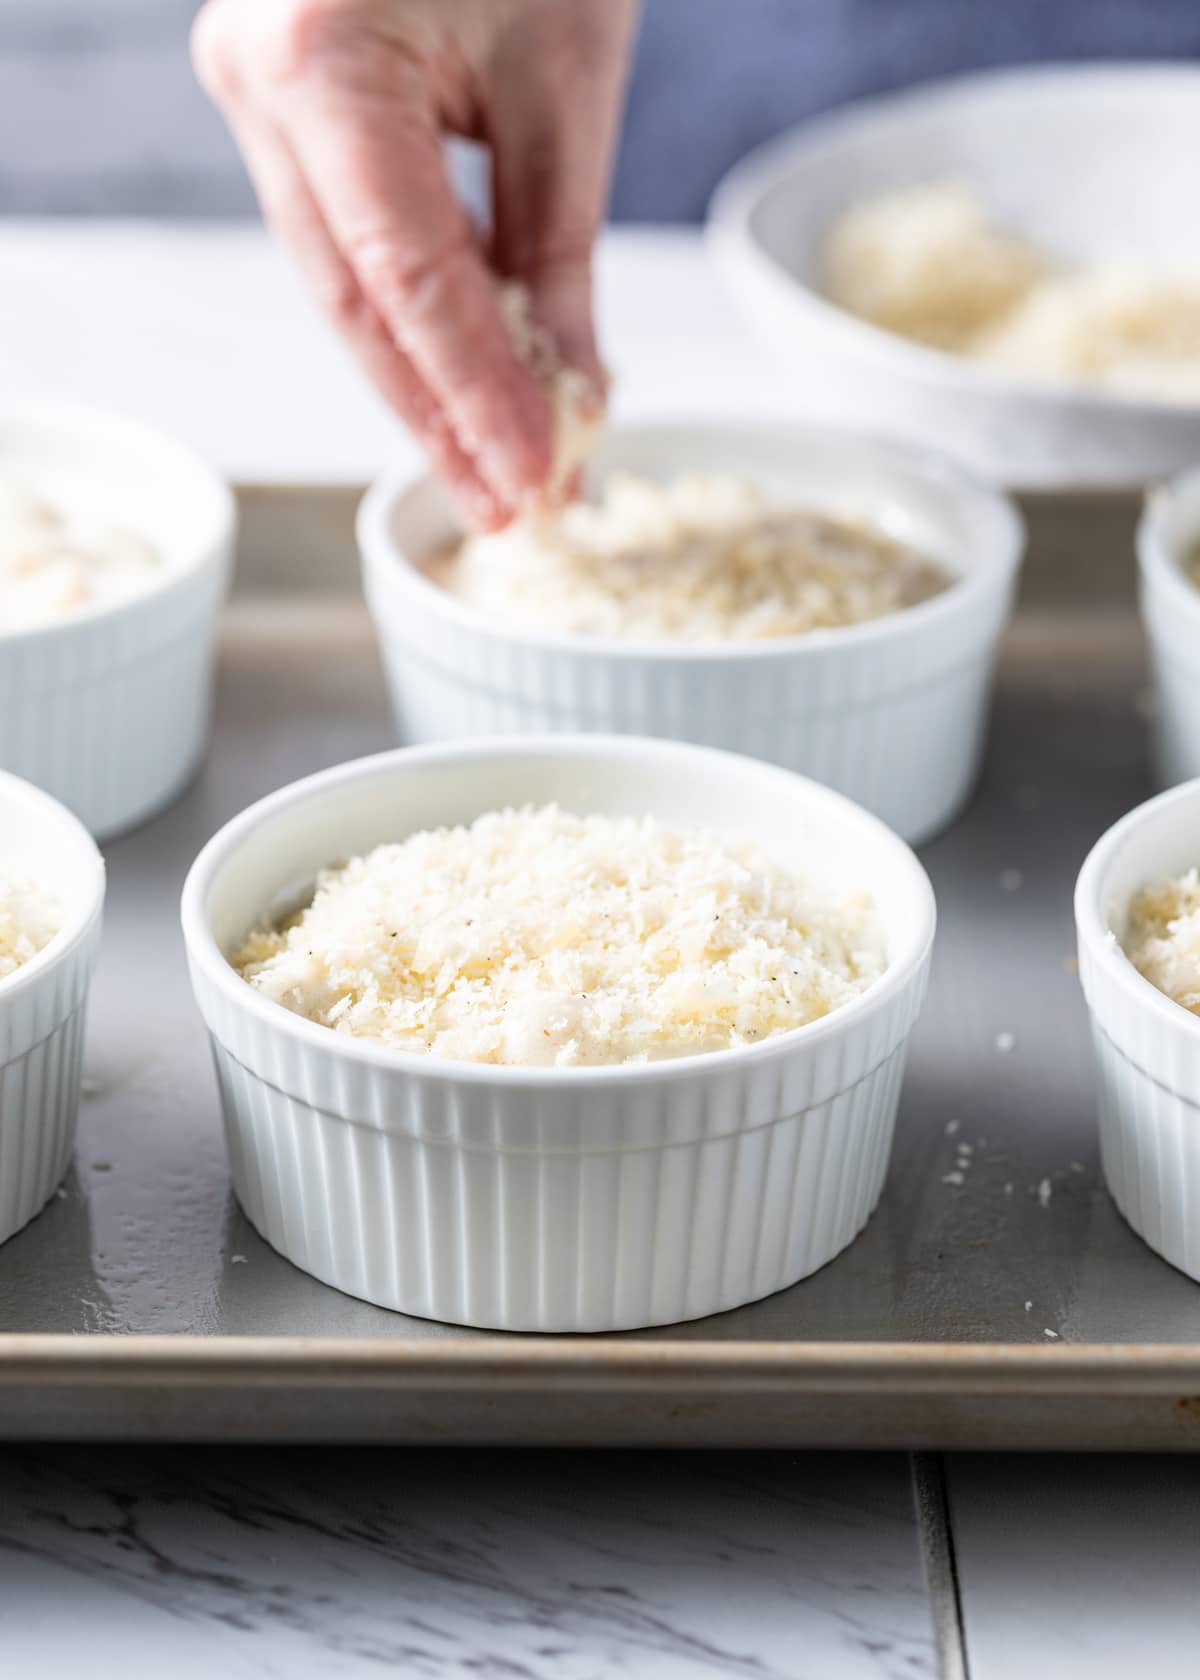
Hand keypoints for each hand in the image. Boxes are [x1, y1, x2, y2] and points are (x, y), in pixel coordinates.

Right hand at [193, 0, 636, 526]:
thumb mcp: (566, 78)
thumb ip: (555, 249)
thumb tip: (570, 395)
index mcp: (321, 59)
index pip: (405, 280)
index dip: (473, 395)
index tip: (536, 479)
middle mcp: (259, 80)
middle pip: (355, 303)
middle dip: (441, 417)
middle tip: (514, 507)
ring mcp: (253, 88)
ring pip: (342, 284)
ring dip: (424, 383)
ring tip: (499, 470)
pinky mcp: (280, 99)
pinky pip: (346, 238)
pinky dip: (411, 314)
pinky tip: (466, 383)